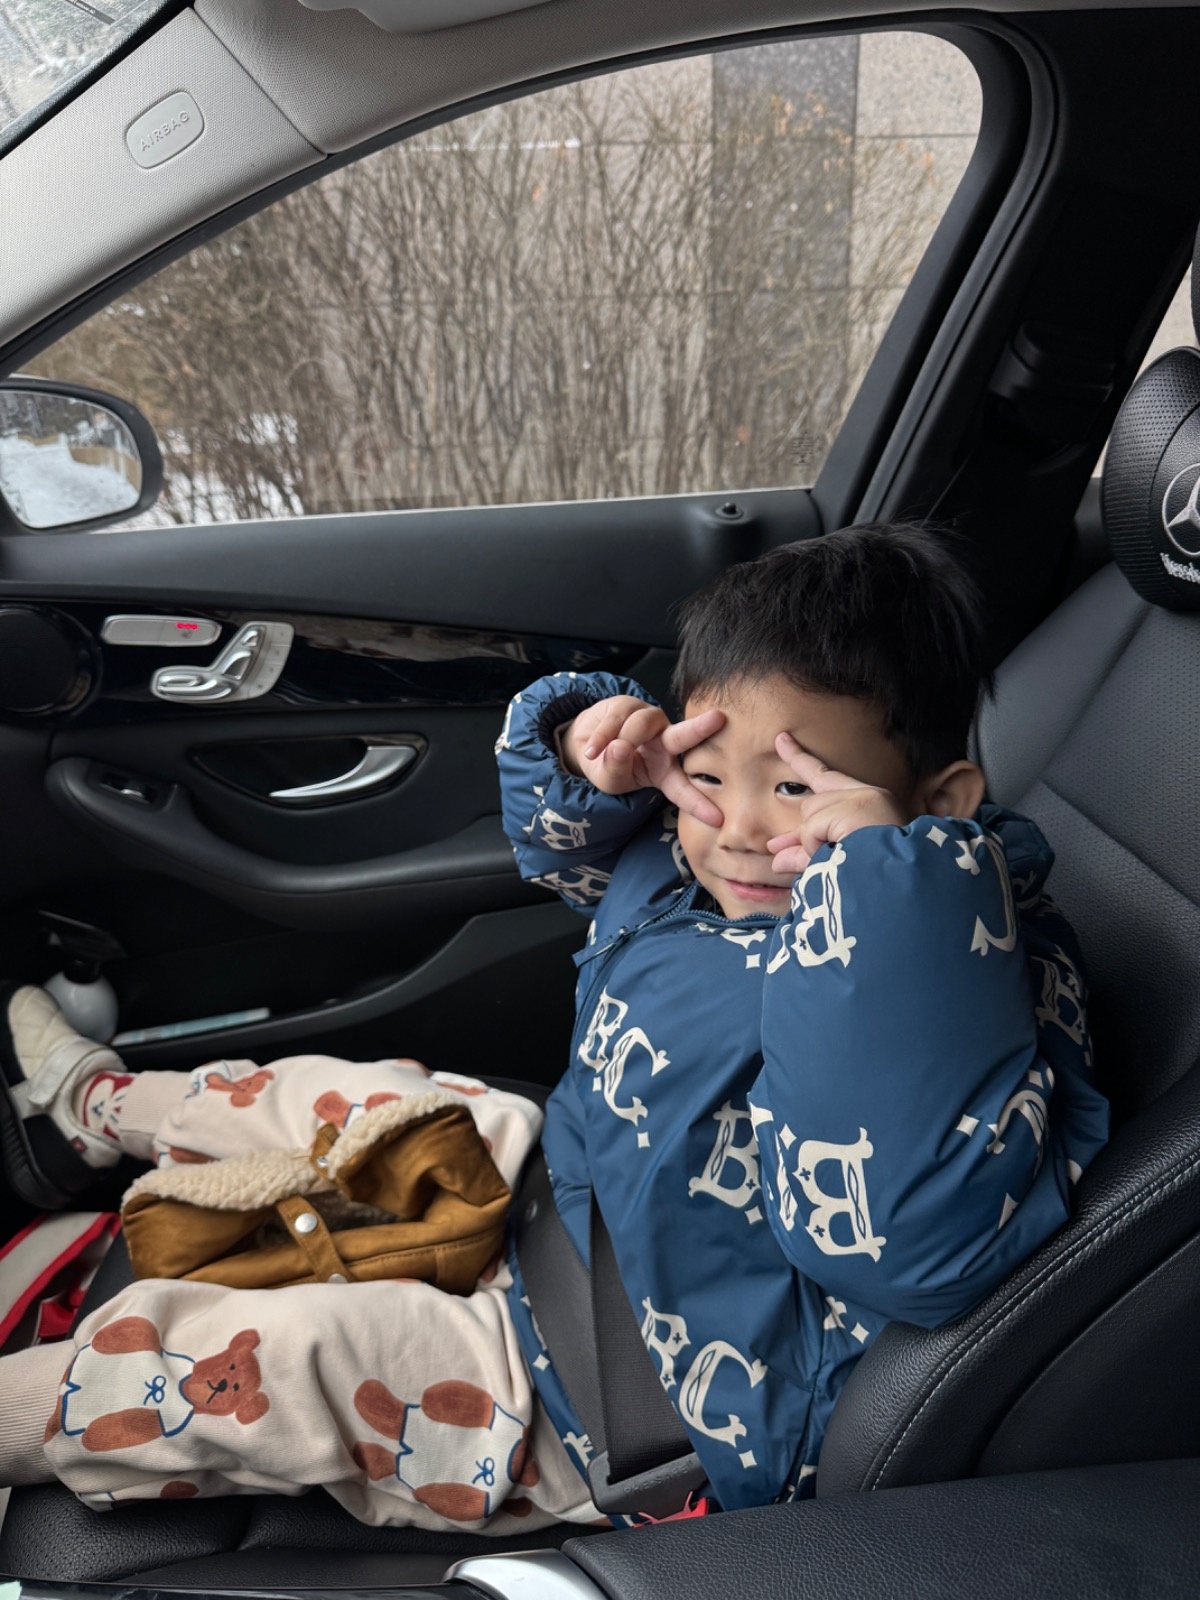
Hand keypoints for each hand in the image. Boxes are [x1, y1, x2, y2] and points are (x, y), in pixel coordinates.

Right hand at [562, 696, 725, 825]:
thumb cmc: (608, 767)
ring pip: (639, 726)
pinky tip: (591, 749)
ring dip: (618, 741)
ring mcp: (649, 721)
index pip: (683, 790)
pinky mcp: (630, 704)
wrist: (585, 743)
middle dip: (699, 729)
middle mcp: (664, 743)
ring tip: (596, 755)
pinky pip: (615, 719)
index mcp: (665, 772)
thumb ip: (615, 769)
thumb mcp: (609, 781)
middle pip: (681, 737)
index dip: (698, 804)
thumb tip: (620, 747)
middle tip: (717, 719)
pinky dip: (600, 737)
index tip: (718, 819)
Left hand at [767, 731, 907, 874]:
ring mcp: (862, 798)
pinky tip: (840, 855)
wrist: (900, 886)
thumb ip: (805, 855)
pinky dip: (816, 847)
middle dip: (804, 832)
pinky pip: (812, 828)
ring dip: (815, 843)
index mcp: (870, 804)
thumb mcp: (833, 862)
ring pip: (810, 815)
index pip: (826, 777)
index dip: (800, 758)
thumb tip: (776, 858)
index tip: (780, 739)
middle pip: (812, 804)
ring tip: (843, 860)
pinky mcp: (854, 807)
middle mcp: (868, 795)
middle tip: (783, 849)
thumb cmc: (869, 878)